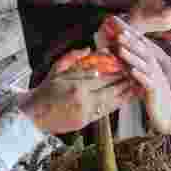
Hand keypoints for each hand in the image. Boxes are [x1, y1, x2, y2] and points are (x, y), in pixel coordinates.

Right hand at [21, 49, 138, 133]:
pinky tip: (124, 99)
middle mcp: (83, 101)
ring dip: (125, 95)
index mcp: (76, 87)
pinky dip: (116, 105)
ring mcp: (85, 113)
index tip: (126, 63)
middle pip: (110, 90)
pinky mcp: (86, 122)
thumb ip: (72, 58)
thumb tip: (88, 48)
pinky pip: (105, 112)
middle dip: (124, 82)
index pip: (102, 77)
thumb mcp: (56, 70)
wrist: (34, 114)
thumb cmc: (45, 89)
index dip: (116, 70)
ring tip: (136, 86)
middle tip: (136, 74)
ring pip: (111, 103)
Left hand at [107, 18, 170, 135]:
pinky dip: (139, 76)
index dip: (130, 34)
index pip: (141, 44)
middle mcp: (155, 67)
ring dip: (132, 55)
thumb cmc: (156, 95)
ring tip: (120, 47)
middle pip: (142, 50)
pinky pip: (147, 82)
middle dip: (130, 40)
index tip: (117, 25)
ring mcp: (156, 78)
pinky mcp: (155, 90)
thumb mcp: (145, 77)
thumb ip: (135, 66)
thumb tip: (121, 56)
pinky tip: (132, 71)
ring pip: (143, 64)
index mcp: (152, 62)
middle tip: (118, 30)